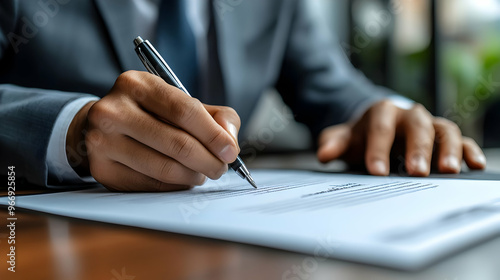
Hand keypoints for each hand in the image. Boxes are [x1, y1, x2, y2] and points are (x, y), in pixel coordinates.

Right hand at [66, 71, 240, 190]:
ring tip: (201, 173)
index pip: (184, 111)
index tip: (230, 151)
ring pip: (164, 169)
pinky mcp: (102, 169)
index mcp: (137, 84)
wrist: (103, 125)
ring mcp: (102, 141)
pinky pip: (150, 185)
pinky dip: (175, 186)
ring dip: (193, 176)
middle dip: (208, 161)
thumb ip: (215, 115)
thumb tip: (229, 140)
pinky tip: (181, 179)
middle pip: (177, 144)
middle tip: (220, 167)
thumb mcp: (180, 101)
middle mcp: (113, 110)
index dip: (213, 135)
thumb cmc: (150, 113)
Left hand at [317, 100, 485, 175]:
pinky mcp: (444, 136)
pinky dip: (469, 150)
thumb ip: (333, 143)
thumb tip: (324, 153)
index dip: (379, 150)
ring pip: (443, 131)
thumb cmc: (363, 135)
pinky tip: (475, 165)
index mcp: (382, 112)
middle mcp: (409, 115)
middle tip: (416, 173)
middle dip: (417, 150)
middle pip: (416, 128)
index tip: (376, 172)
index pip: (380, 129)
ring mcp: (429, 124)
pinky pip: (461, 140)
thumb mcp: (344, 137)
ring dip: (447, 150)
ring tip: (448, 171)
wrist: (379, 126)